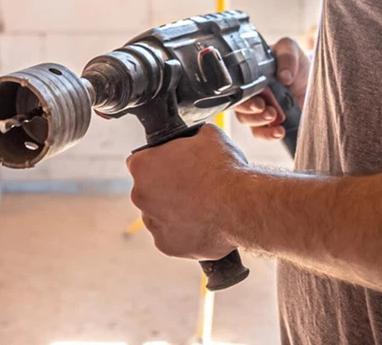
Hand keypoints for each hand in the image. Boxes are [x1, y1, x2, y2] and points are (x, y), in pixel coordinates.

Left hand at [126, 123, 248, 259]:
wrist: (241, 206)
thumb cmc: (224, 169)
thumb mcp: (206, 135)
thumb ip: (189, 137)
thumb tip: (192, 138)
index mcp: (142, 165)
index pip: (140, 161)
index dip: (158, 162)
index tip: (173, 166)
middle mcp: (140, 195)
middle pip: (148, 189)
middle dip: (164, 188)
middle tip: (190, 186)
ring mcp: (153, 223)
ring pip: (158, 214)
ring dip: (172, 211)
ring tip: (199, 207)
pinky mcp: (167, 246)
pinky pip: (171, 237)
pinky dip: (183, 233)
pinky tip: (201, 224)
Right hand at [233, 36, 309, 141]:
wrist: (313, 80)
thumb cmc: (296, 63)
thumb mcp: (291, 49)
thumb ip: (287, 56)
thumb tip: (284, 76)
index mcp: (249, 74)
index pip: (236, 87)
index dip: (242, 96)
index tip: (258, 100)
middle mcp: (250, 91)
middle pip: (239, 106)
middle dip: (250, 110)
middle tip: (264, 107)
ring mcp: (259, 108)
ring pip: (247, 120)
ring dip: (258, 122)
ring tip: (275, 117)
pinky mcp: (269, 122)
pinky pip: (260, 133)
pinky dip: (267, 134)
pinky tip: (279, 131)